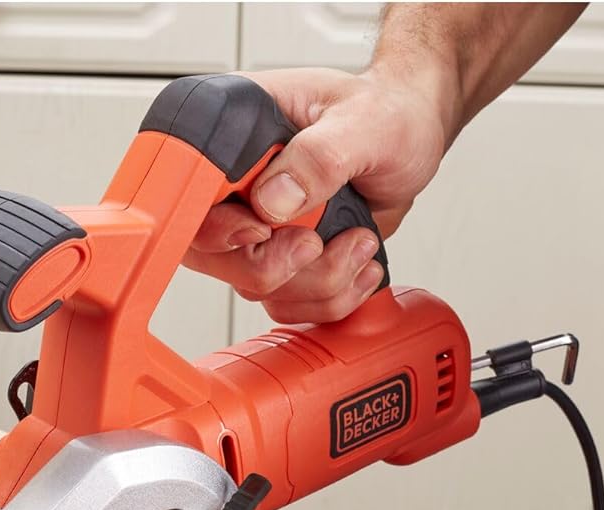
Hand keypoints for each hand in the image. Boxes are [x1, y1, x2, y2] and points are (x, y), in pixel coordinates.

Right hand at [185, 67, 454, 323]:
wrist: (415, 135)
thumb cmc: (386, 112)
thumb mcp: (362, 123)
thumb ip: (317, 158)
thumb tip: (271, 201)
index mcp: (235, 133)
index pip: (189, 189)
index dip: (214, 224)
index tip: (261, 230)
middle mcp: (235, 183)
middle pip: (210, 253)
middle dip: (273, 264)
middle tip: (318, 242)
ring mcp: (256, 223)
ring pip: (254, 285)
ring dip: (317, 280)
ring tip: (359, 242)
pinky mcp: (281, 255)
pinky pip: (287, 302)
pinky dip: (330, 296)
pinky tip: (358, 263)